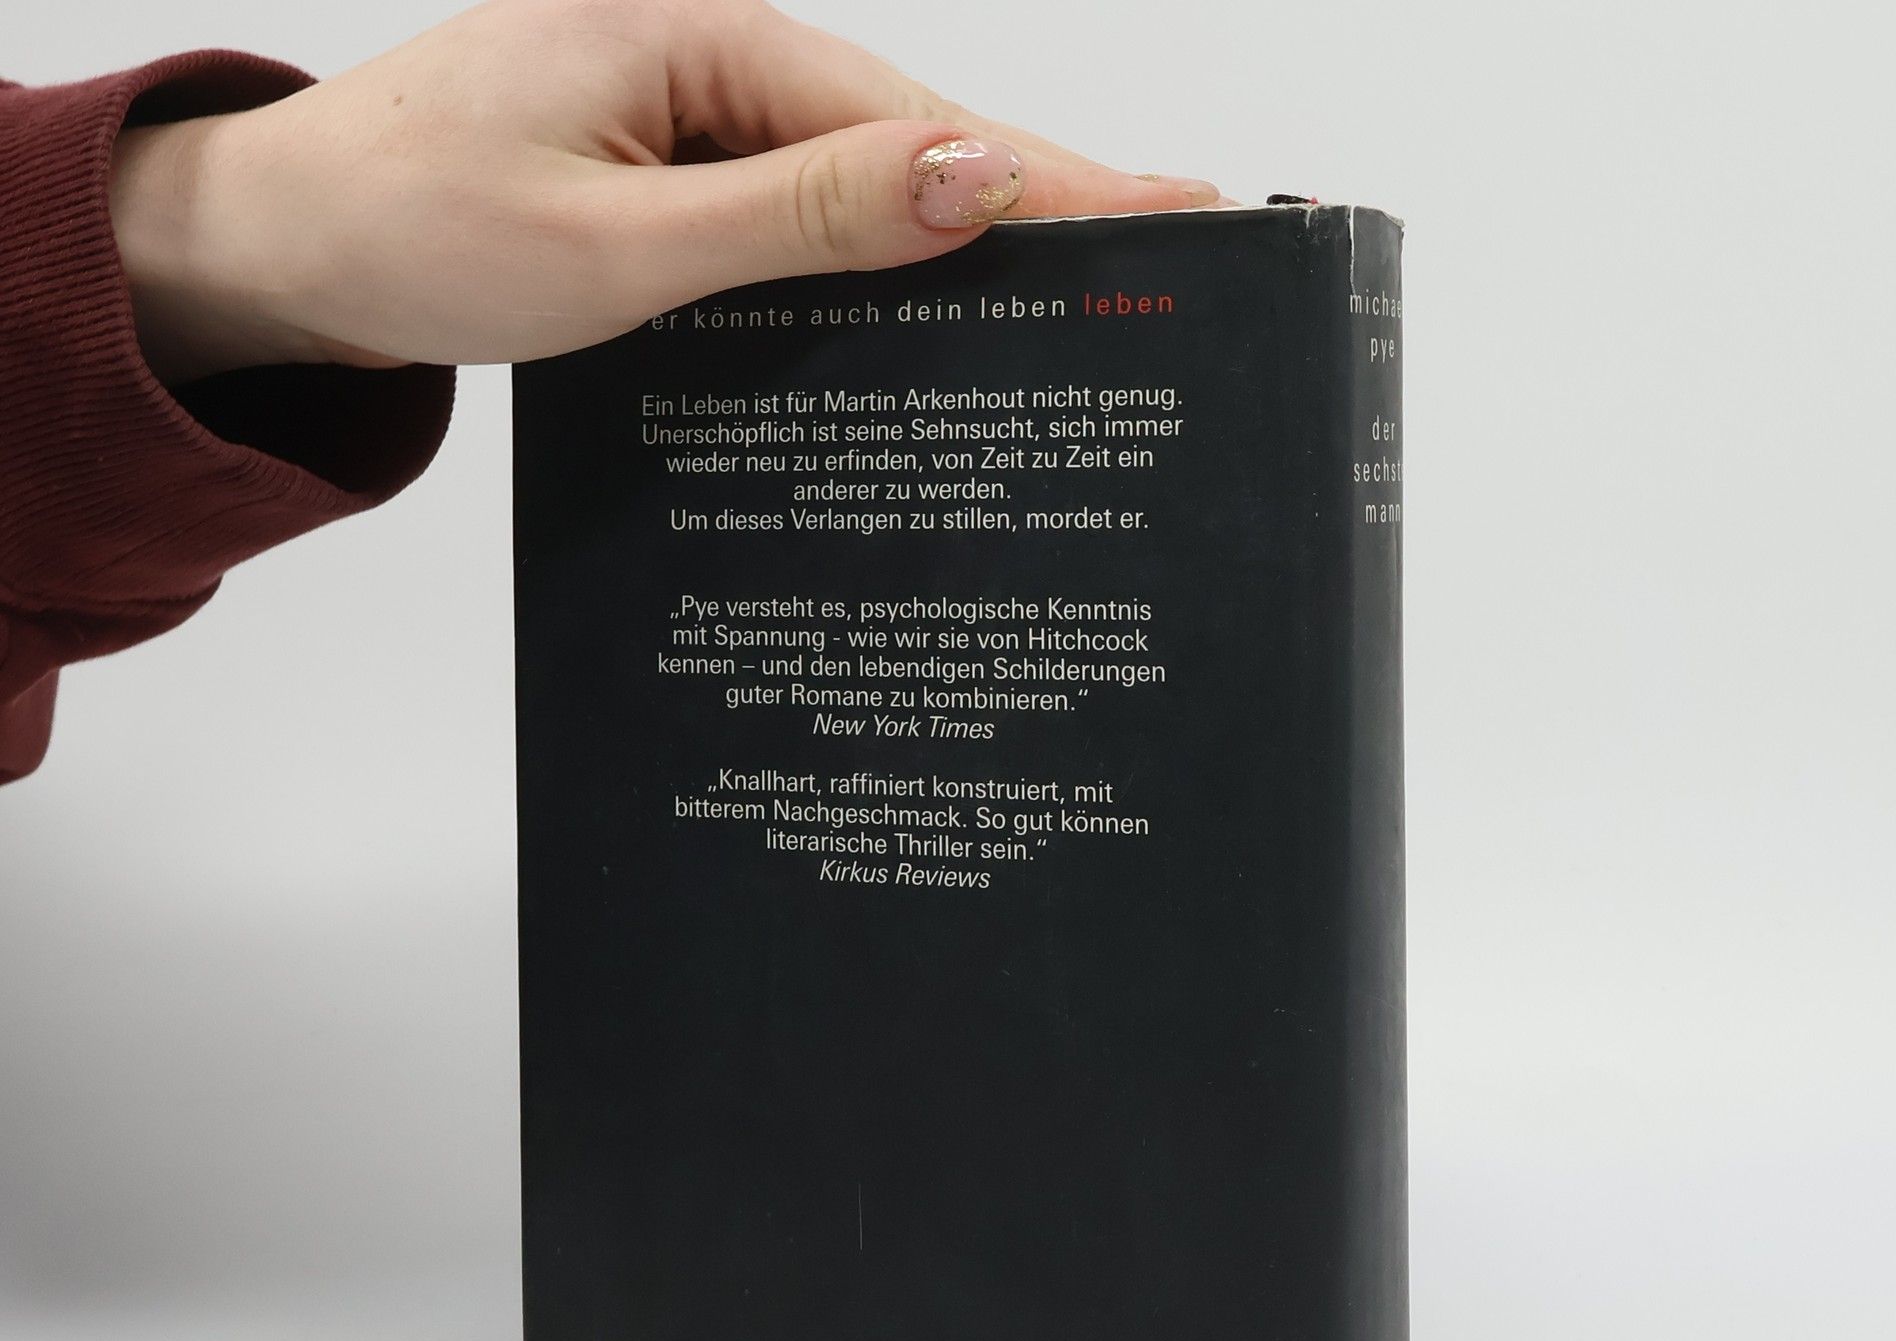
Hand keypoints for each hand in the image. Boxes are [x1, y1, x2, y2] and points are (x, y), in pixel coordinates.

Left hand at [109, 0, 1216, 384]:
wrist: (282, 251)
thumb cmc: (411, 228)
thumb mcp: (619, 236)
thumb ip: (800, 214)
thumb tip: (966, 177)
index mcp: (706, 39)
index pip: (917, 118)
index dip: (1050, 176)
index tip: (1176, 210)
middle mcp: (711, 60)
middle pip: (909, 141)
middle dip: (1033, 208)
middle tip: (1167, 265)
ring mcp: (692, 118)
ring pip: (858, 185)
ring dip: (956, 245)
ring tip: (1081, 300)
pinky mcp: (672, 177)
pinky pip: (795, 217)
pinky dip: (866, 266)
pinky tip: (925, 311)